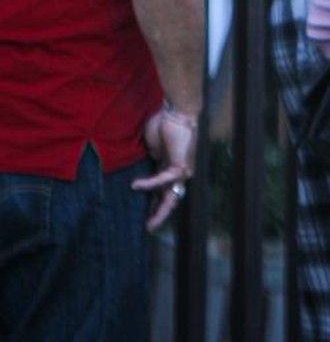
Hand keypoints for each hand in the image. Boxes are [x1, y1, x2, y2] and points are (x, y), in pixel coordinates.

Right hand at [133, 106, 197, 231]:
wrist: (175, 113)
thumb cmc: (162, 126)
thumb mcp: (150, 149)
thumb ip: (146, 162)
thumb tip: (134, 174)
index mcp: (170, 168)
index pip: (163, 192)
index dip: (154, 205)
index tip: (144, 218)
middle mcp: (179, 172)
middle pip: (171, 199)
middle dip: (160, 215)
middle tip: (150, 228)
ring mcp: (182, 170)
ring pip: (172, 196)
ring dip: (159, 209)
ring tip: (147, 221)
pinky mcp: (180, 164)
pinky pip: (163, 179)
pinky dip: (149, 183)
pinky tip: (135, 186)